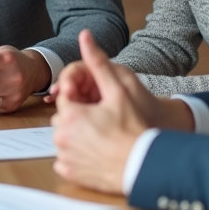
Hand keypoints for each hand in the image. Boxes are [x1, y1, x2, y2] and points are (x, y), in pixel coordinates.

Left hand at [50, 31, 193, 193]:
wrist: (146, 165)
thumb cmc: (135, 128)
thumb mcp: (119, 90)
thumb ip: (98, 62)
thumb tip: (85, 36)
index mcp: (70, 115)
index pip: (65, 97)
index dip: (81, 97)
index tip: (98, 104)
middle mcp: (62, 137)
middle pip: (63, 118)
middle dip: (78, 115)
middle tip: (103, 120)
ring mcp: (65, 157)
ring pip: (64, 137)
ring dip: (77, 134)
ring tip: (101, 135)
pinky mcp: (70, 173)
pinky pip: (66, 159)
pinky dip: (76, 155)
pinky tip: (96, 151)